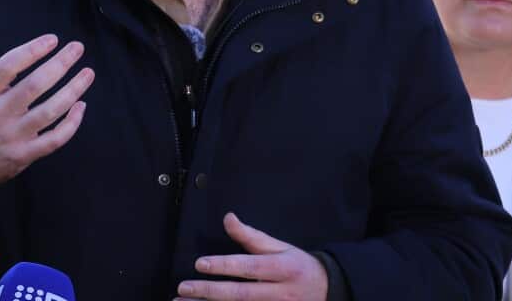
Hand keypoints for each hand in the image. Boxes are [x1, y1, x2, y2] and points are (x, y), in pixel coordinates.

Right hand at [0, 20, 94, 183]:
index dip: (31, 51)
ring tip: (88, 73)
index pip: (8, 67)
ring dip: (73, 91)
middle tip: (78, 48)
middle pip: (34, 86)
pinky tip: (81, 106)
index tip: (52, 39)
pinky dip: (71, 124)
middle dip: (60, 65)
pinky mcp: (24, 154)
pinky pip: (54, 140)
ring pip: (49, 112)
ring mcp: (12, 135)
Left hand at [176, 213, 328, 300]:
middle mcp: (280, 293)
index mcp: (283, 268)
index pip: (250, 267)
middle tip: (183, 287)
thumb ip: (251, 236)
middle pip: (241, 294)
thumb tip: (228, 218)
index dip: (225, 266)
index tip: (200, 264)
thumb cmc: (297, 266)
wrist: (327, 292)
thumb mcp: (280, 247)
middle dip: (210, 292)